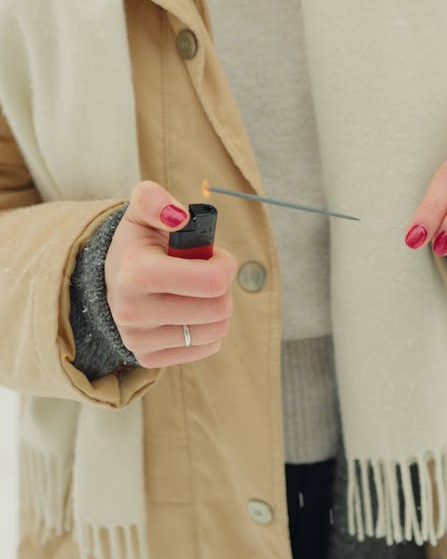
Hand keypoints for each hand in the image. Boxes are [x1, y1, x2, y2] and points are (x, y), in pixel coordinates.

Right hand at [105, 181, 237, 367]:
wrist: (111, 279)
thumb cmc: (138, 242)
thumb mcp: (142, 209)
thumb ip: (155, 200)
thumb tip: (179, 216)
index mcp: (136, 274)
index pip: (213, 282)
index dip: (224, 265)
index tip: (212, 256)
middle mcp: (133, 312)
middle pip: (219, 308)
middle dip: (221, 287)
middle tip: (206, 275)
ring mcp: (139, 340)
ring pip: (216, 331)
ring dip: (217, 309)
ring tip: (197, 293)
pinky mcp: (147, 358)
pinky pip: (206, 349)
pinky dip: (208, 331)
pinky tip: (190, 314)